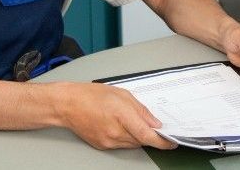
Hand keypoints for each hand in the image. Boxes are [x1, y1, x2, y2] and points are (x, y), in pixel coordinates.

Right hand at [61, 83, 176, 149]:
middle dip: (149, 134)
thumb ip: (141, 110)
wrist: (68, 104)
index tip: (171, 142)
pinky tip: (119, 126)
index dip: (162, 141)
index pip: (147, 135)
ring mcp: (108, 141)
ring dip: (137, 136)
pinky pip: (121, 145)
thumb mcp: (122, 94)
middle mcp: (115, 132)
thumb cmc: (91, 95)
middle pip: (142, 140)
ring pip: (132, 144)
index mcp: (122, 115)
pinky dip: (126, 138)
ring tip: (129, 121)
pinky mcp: (102, 146)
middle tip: (151, 125)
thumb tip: (155, 123)